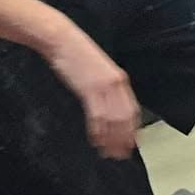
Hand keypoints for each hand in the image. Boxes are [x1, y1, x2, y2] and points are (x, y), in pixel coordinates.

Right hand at [44, 26, 139, 159]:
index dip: (133, 130)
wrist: (61, 39)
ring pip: (112, 120)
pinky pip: (97, 115)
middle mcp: (116, 84)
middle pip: (125, 118)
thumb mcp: (98, 71)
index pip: (132, 111)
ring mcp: (103, 87)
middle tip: (120, 155)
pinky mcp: (89, 89)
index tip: (131, 144)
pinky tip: (96, 140)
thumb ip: (106, 88)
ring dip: (110, 139)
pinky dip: (98, 130)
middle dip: (123, 139)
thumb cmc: (76, 55)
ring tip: (108, 152)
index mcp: (120, 80)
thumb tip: (107, 108)